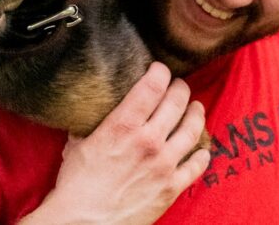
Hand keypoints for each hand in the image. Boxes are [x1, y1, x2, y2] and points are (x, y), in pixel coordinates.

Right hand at [23, 62, 209, 224]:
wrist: (83, 223)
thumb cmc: (76, 185)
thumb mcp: (78, 143)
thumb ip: (92, 123)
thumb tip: (92, 111)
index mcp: (124, 125)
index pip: (152, 85)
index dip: (160, 71)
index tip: (160, 69)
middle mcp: (149, 140)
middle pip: (177, 102)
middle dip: (180, 88)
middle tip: (179, 86)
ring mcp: (164, 164)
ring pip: (193, 129)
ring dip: (197, 113)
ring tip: (197, 108)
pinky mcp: (171, 187)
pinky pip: (197, 165)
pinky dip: (202, 154)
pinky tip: (202, 149)